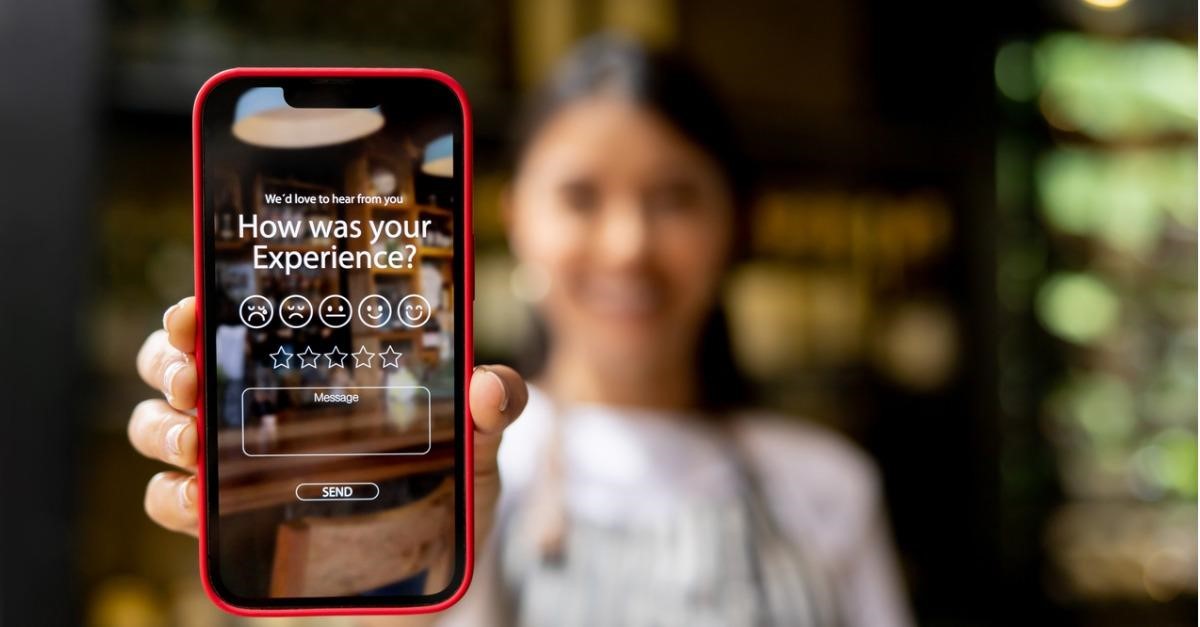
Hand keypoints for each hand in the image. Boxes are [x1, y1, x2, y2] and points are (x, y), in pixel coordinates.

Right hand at [130, 296, 526, 541]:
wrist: (435, 572)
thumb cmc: (448, 491)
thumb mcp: (477, 443)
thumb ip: (492, 408)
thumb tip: (491, 385)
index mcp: (309, 371)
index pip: (236, 321)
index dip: (203, 309)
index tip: (197, 309)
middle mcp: (259, 410)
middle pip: (176, 365)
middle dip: (170, 362)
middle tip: (194, 378)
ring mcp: (238, 466)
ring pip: (158, 427)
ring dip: (162, 427)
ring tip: (195, 442)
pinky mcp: (229, 524)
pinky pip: (171, 502)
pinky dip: (172, 498)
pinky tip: (198, 500)